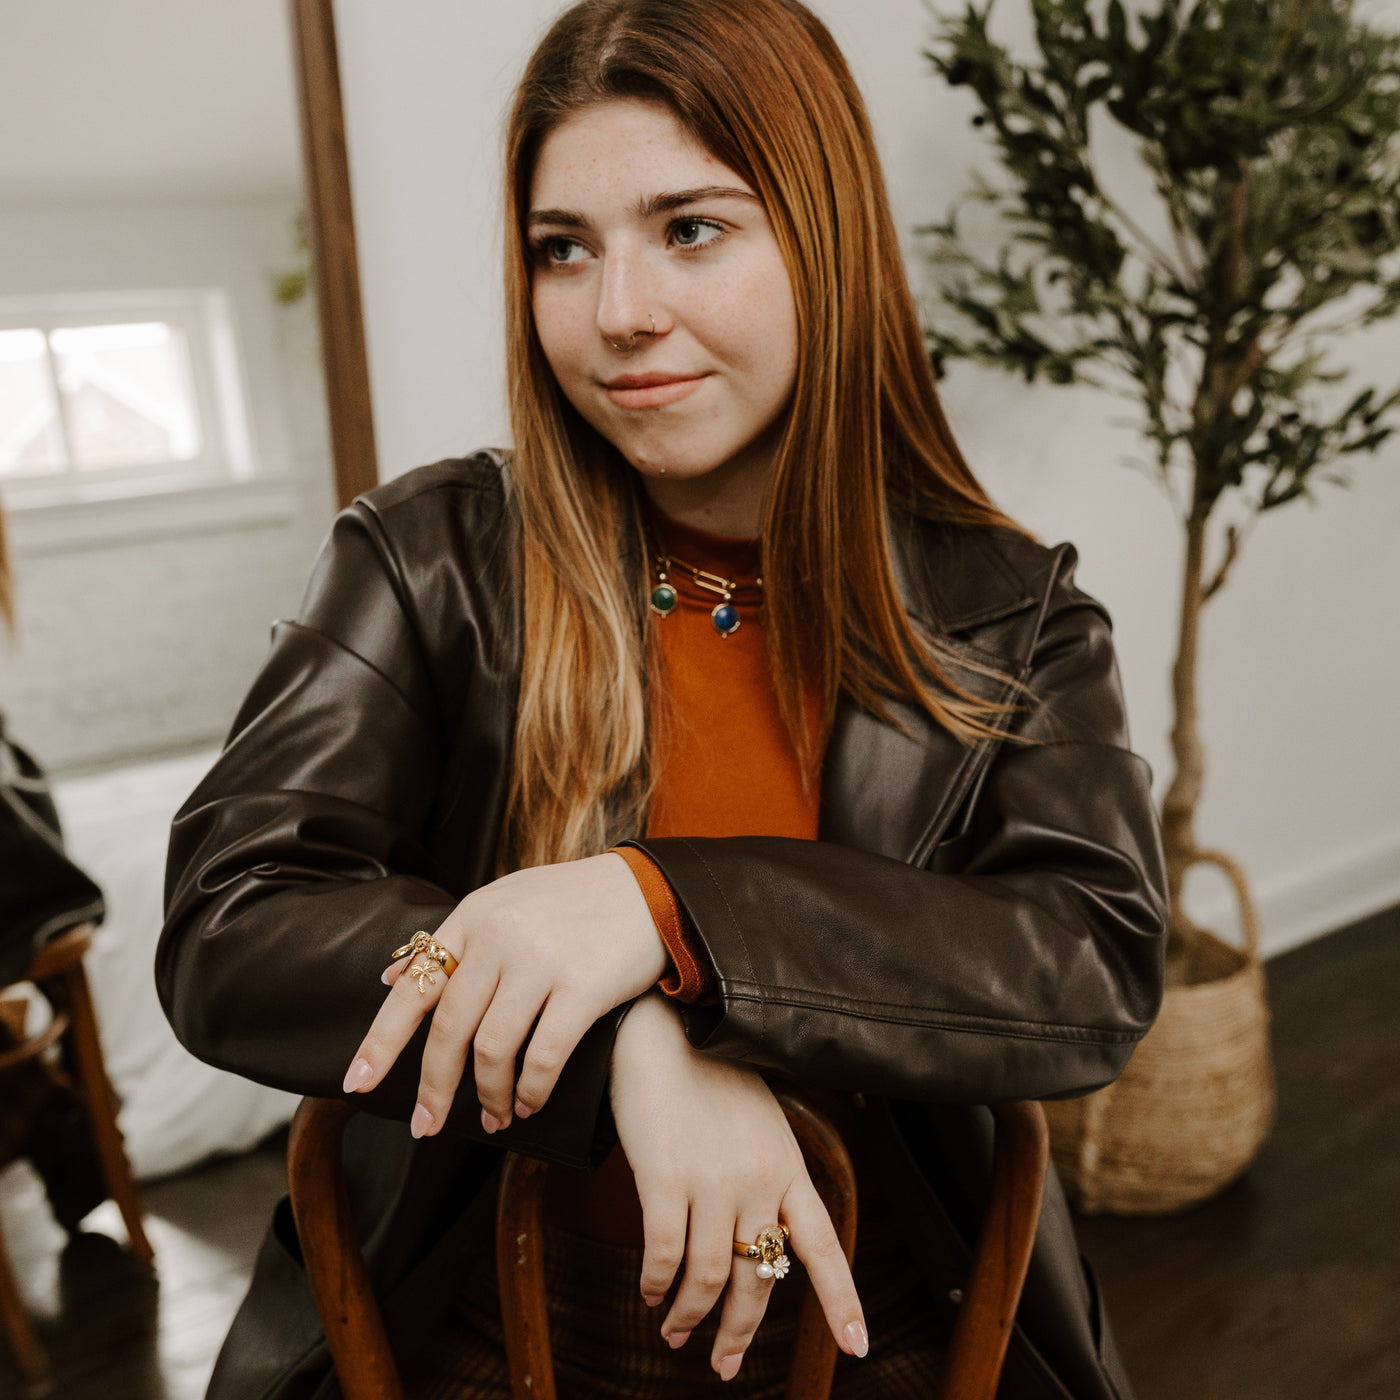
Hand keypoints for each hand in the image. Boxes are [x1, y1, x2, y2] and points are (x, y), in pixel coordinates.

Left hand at [342, 853, 667, 1135]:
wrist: (653, 892)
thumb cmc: (576, 903)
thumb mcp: (507, 902)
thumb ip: (454, 942)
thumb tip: (392, 981)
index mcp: (475, 915)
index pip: (415, 987)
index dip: (380, 1042)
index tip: (355, 1086)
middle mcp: (501, 935)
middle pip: (448, 1028)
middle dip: (434, 1087)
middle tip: (426, 1124)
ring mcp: (541, 961)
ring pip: (492, 1049)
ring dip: (489, 1095)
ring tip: (495, 1116)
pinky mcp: (583, 987)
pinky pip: (543, 1056)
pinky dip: (531, 1089)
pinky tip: (529, 1102)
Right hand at [610, 992, 867, 1381]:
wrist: (662, 1027)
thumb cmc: (706, 1072)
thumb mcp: (758, 1119)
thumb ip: (766, 1172)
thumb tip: (758, 1236)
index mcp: (787, 1165)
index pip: (824, 1244)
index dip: (841, 1300)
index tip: (857, 1348)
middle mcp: (758, 1179)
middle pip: (759, 1278)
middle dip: (739, 1332)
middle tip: (722, 1366)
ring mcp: (713, 1179)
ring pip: (710, 1276)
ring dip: (691, 1315)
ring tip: (675, 1331)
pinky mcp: (666, 1176)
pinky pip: (664, 1253)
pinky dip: (657, 1283)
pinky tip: (650, 1291)